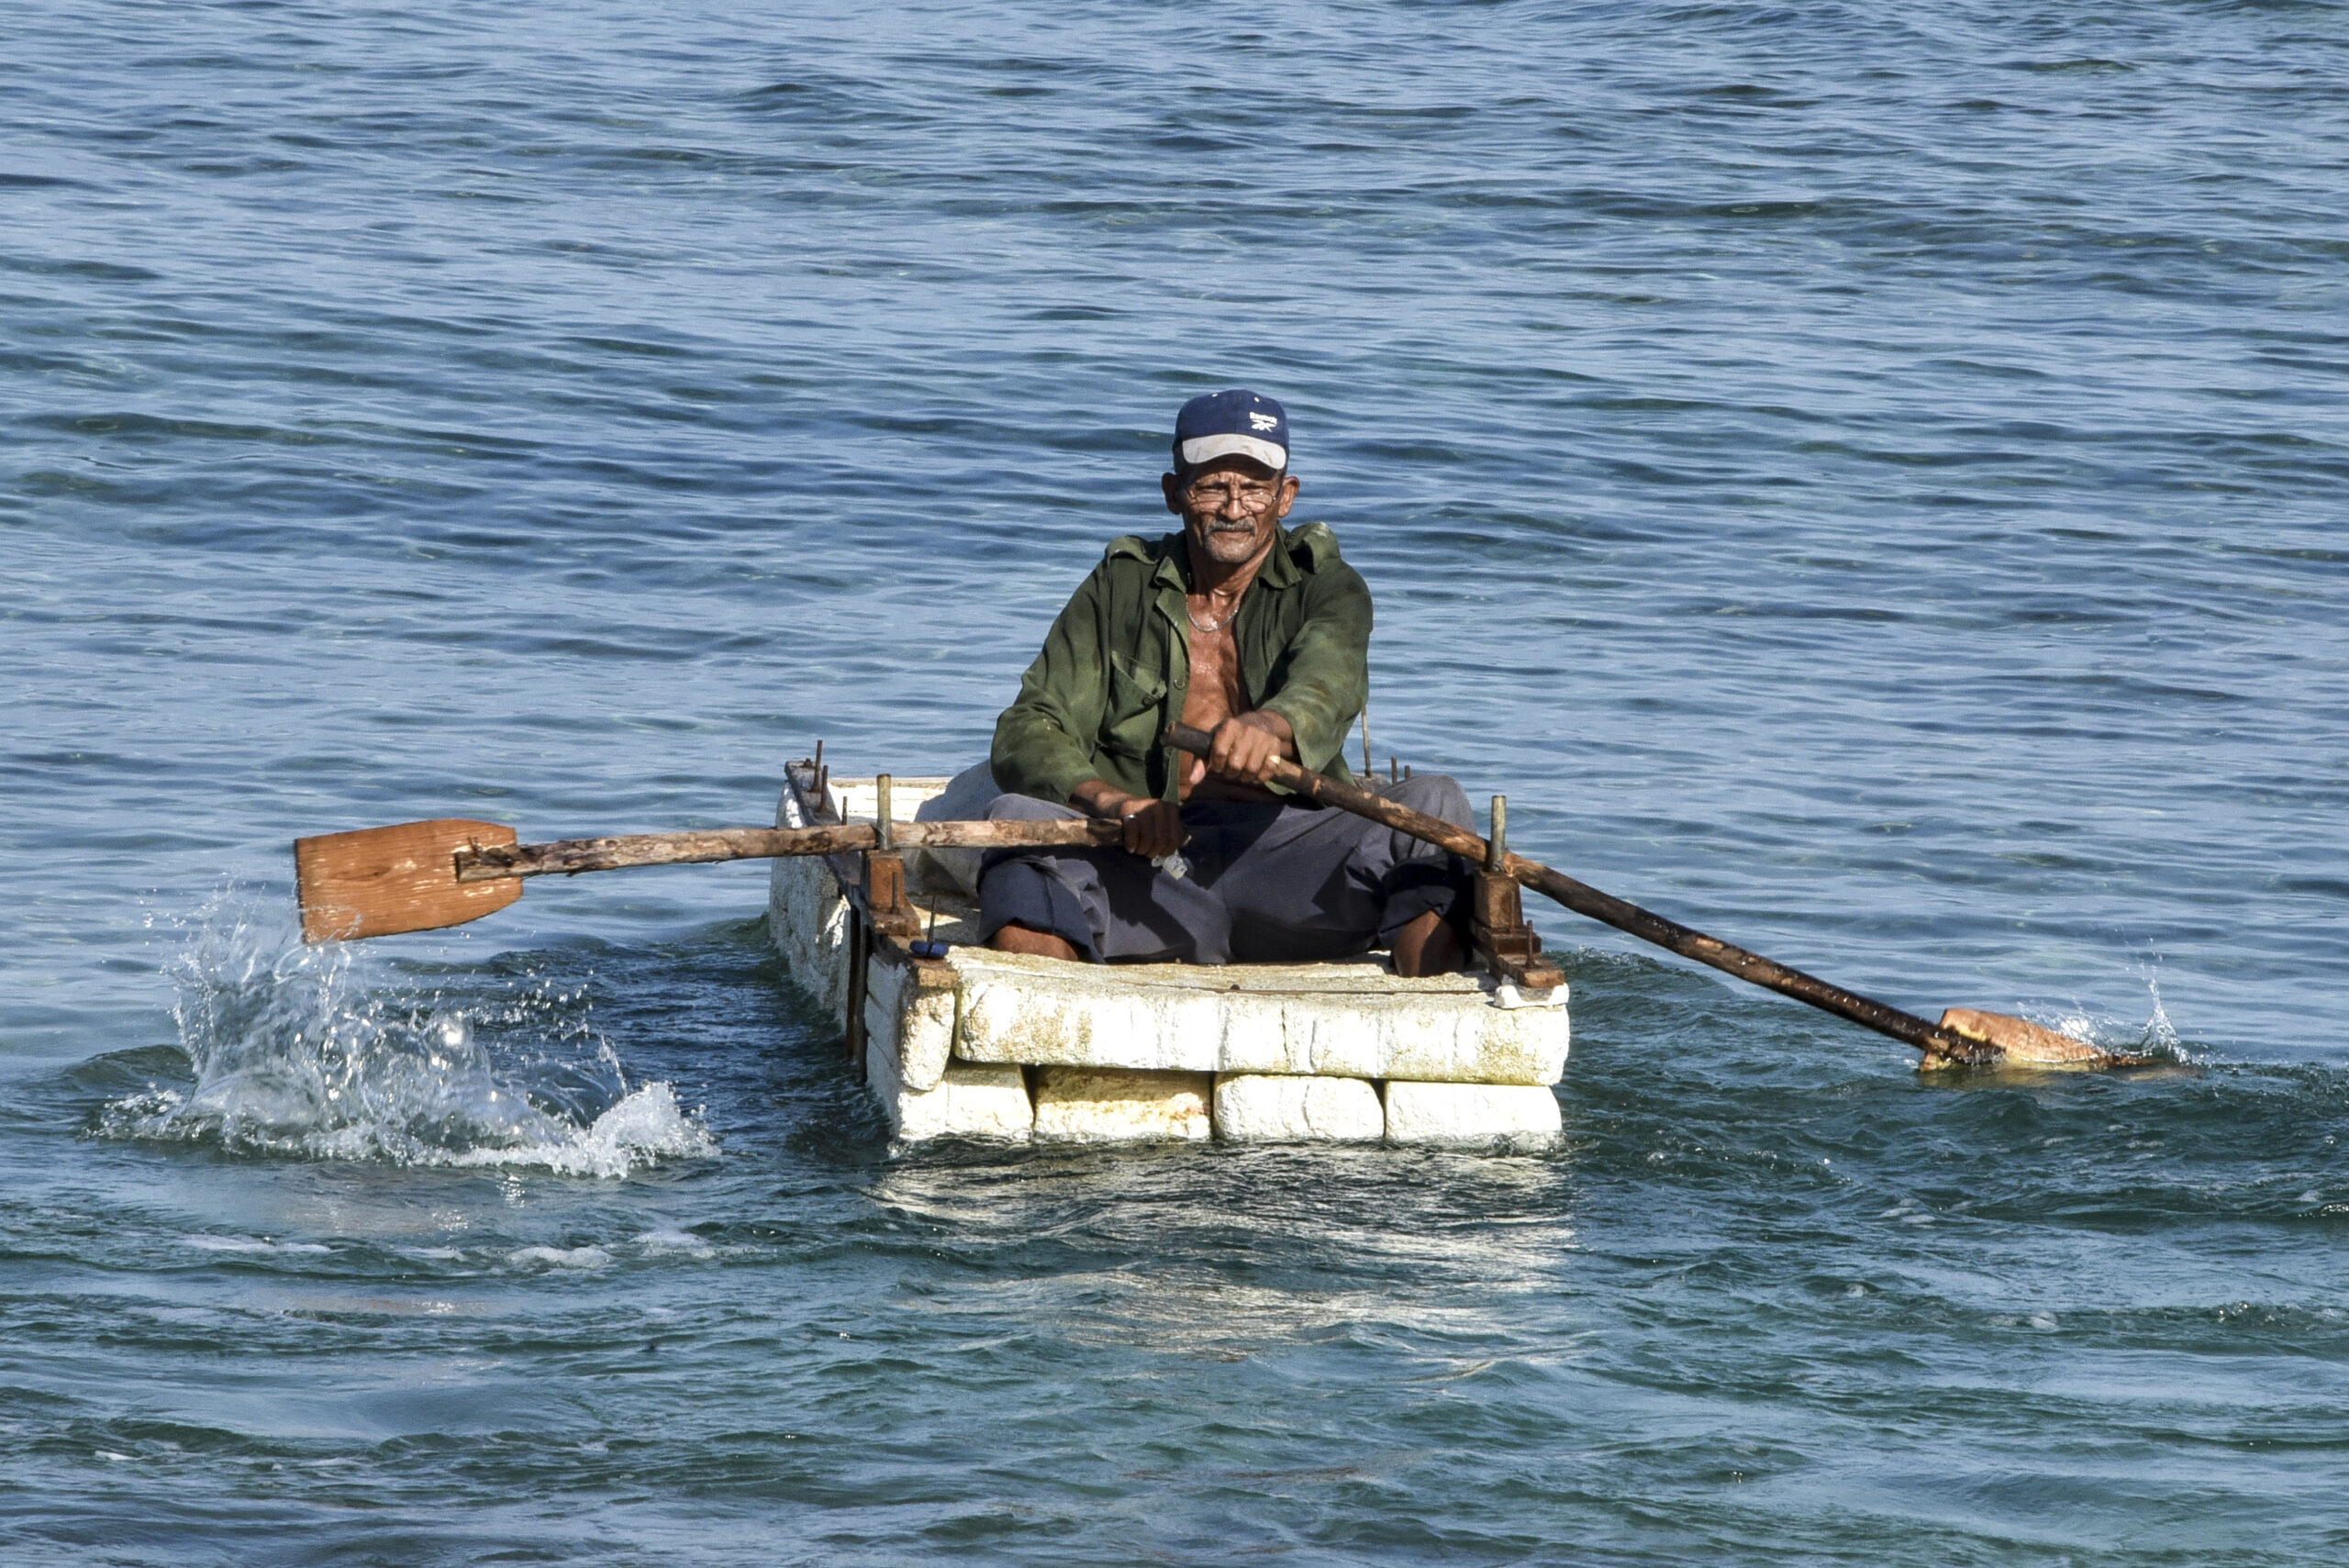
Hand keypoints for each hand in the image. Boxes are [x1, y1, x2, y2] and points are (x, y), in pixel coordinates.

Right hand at [1072, 780, 1186, 859]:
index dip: (1166, 851)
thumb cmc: (1140, 820)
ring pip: (1148, 838)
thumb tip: (1185, 842)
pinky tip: (1129, 846)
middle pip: (1161, 840)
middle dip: (1151, 851)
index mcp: (1171, 809)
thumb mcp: (1159, 825)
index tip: (1157, 852)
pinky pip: (1133, 832)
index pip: (1175, 839)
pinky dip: (1131, 843)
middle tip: (1143, 851)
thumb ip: (1172, 833)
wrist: (1114, 804)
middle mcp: (1160, 805)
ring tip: (1136, 848)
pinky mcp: (1128, 809)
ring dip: (1140, 849)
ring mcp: (1144, 806)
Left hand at [1206, 711, 1292, 783]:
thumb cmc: (1230, 737)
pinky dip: (1260, 777)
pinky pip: (1268, 770)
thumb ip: (1200, 762)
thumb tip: (1192, 780)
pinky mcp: (1275, 746)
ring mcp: (1263, 738)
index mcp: (1228, 726)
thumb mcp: (1213, 742)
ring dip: (1245, 776)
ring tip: (1242, 770)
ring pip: (1251, 770)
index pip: (1219, 753)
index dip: (1217, 764)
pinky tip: (1255, 772)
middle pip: (1235, 765)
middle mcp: (1247, 730)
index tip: (1218, 763)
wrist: (1260, 722)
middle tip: (1231, 768)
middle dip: (1231, 772)